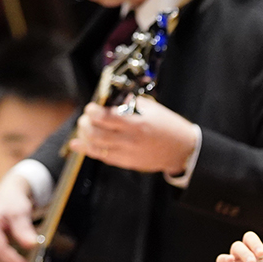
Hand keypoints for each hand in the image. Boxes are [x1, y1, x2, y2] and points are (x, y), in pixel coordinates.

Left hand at [68, 97, 197, 175]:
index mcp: (138, 123)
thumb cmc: (170, 127)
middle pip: (96, 133)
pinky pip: (102, 157)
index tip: (91, 107)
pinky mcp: (127, 162)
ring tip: (84, 128)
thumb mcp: (154, 109)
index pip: (106, 117)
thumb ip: (132, 103)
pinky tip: (79, 144)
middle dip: (86, 123)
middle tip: (86, 117)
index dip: (93, 111)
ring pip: (95, 147)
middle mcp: (130, 140)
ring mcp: (128, 153)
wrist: (183, 150)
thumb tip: (113, 99)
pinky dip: (89, 150)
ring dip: (84, 136)